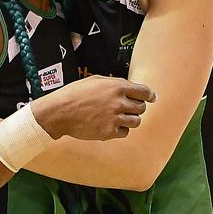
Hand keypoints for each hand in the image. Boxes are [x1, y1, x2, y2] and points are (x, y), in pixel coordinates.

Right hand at [32, 75, 156, 140]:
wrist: (60, 112)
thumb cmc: (75, 94)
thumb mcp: (96, 80)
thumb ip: (115, 84)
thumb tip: (130, 88)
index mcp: (118, 87)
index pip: (145, 92)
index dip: (150, 95)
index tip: (152, 98)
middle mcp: (119, 102)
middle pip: (142, 108)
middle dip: (138, 107)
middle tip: (129, 108)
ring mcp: (115, 118)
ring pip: (136, 121)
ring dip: (131, 119)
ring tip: (120, 117)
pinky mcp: (109, 132)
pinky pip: (125, 132)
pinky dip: (121, 130)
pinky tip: (111, 125)